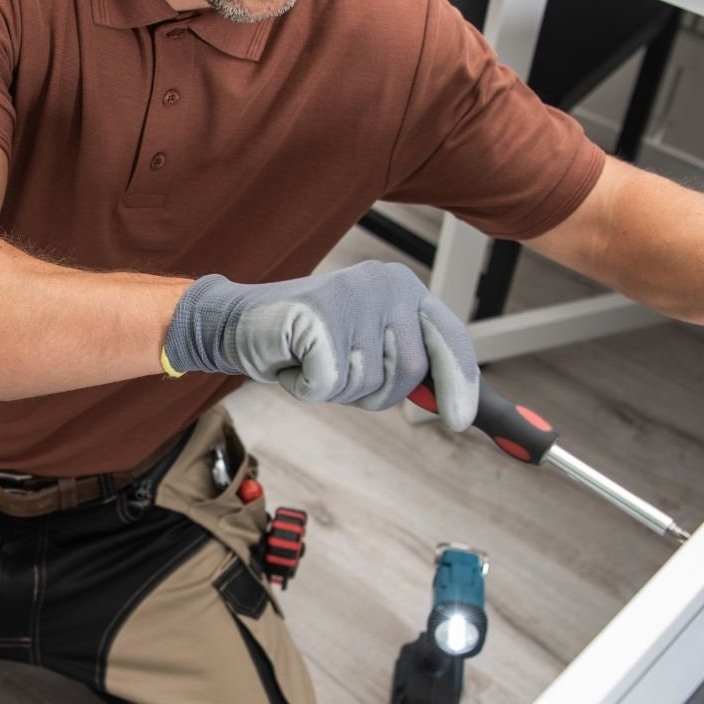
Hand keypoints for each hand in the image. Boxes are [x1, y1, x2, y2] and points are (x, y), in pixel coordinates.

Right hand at [162, 261, 479, 428]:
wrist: (240, 324)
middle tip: (337, 372)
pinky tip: (293, 361)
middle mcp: (388, 283)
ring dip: (337, 389)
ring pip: (368, 382)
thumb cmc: (306, 344)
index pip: (450, 338)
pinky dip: (306, 387)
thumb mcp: (367, 350)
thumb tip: (461, 410)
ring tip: (312, 360)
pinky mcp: (322, 315)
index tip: (462, 420)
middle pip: (409, 372)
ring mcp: (355, 295)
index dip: (461, 381)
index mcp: (405, 288)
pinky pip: (329, 383)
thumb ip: (406, 365)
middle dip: (373, 390)